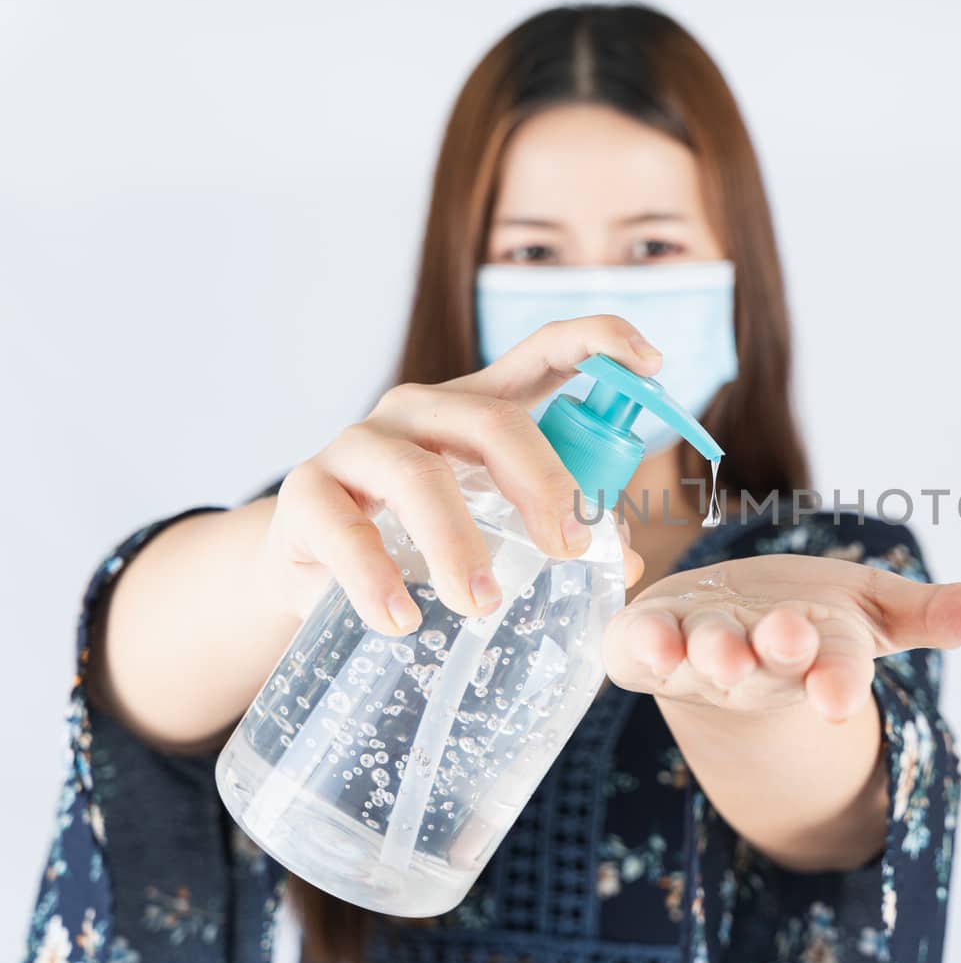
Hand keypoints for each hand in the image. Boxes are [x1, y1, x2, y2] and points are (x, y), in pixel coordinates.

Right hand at [261, 315, 655, 634]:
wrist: (310, 579)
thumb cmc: (419, 546)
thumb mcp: (492, 533)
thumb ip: (555, 533)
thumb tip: (621, 560)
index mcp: (478, 410)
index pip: (543, 352)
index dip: (599, 342)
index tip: (654, 363)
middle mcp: (419, 412)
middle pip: (494, 421)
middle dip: (543, 484)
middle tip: (568, 551)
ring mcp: (358, 446)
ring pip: (418, 475)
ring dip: (459, 545)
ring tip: (483, 604)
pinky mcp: (305, 493)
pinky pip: (344, 529)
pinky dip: (377, 580)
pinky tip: (403, 619)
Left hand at [603, 554, 960, 720]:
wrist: (719, 630)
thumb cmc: (804, 616)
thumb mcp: (876, 612)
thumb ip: (941, 616)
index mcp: (817, 653)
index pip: (834, 669)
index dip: (836, 679)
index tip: (840, 693)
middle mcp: (758, 659)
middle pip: (768, 661)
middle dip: (775, 651)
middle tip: (784, 640)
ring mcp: (699, 653)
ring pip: (703, 655)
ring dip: (710, 651)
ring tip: (720, 648)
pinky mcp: (646, 645)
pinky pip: (637, 651)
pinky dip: (640, 647)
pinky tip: (647, 640)